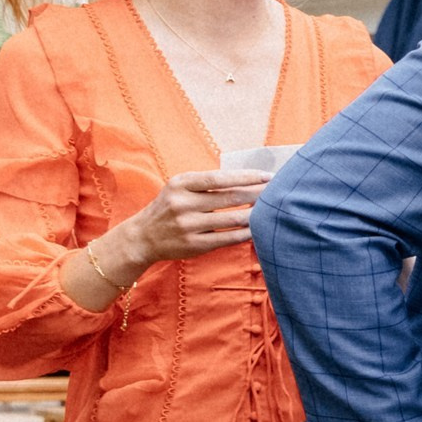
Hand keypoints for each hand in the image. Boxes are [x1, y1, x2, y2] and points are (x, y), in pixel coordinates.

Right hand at [109, 169, 270, 274]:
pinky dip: (247, 233)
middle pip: (230, 197)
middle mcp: (182, 203)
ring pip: (233, 219)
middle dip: (258, 194)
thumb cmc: (170, 207)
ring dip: (256, 214)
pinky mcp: (194, 245)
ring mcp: (188, 225)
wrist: (143, 237)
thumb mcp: (180, 188)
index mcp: (180, 184)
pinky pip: (229, 238)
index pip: (220, 178)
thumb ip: (208, 183)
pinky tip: (258, 228)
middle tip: (278, 192)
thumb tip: (248, 178)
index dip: (247, 177)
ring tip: (272, 209)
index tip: (268, 176)